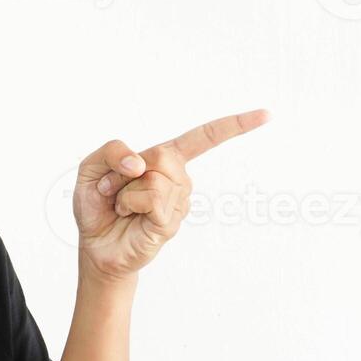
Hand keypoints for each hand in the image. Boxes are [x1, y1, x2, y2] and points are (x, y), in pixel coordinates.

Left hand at [74, 109, 269, 279]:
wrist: (94, 245)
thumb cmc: (97, 205)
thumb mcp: (92, 167)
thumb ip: (112, 150)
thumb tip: (140, 163)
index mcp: (165, 159)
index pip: (204, 138)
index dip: (234, 126)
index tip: (268, 115)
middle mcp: (179, 179)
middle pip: (163, 156)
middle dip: (127, 170)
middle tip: (115, 188)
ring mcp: (178, 202)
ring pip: (156, 179)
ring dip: (125, 191)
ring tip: (122, 205)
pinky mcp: (170, 222)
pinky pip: (153, 199)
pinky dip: (130, 203)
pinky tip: (128, 215)